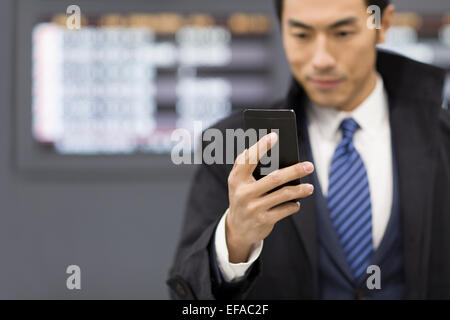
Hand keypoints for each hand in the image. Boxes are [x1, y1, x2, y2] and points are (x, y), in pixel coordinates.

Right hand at [226, 132, 314, 262]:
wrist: (237, 228)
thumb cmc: (243, 195)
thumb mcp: (239, 181)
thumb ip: (248, 164)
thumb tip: (271, 147)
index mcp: (236, 178)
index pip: (248, 159)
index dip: (261, 147)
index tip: (275, 136)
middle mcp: (243, 193)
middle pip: (274, 178)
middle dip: (294, 171)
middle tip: (310, 165)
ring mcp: (253, 208)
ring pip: (283, 195)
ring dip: (300, 190)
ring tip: (310, 187)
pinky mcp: (263, 220)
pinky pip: (285, 209)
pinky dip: (293, 205)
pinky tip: (296, 202)